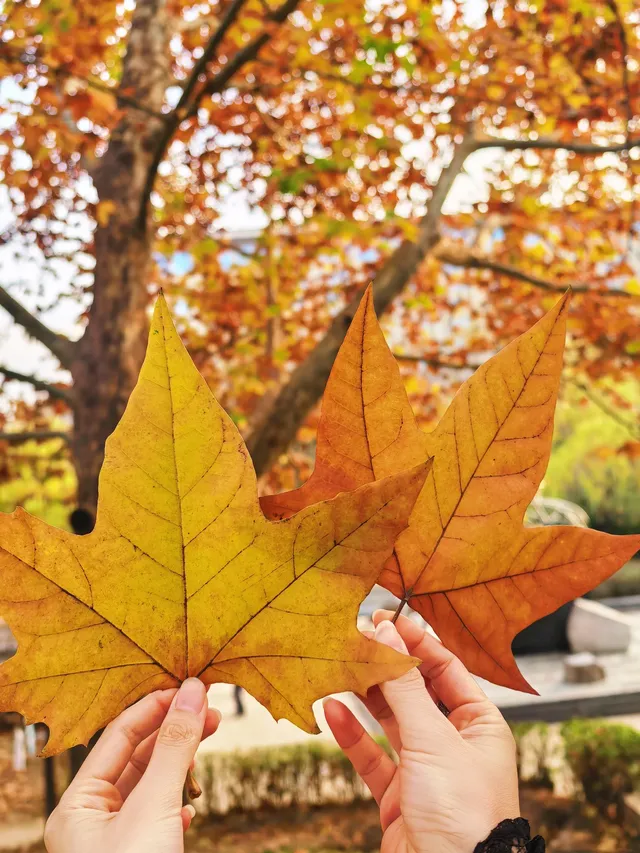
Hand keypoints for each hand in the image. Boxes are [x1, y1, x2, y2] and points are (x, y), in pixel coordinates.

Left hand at [44, 679, 219, 852]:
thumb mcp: (154, 804)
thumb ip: (173, 748)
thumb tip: (193, 692)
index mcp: (76, 805)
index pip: (119, 735)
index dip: (157, 706)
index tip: (193, 688)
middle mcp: (90, 818)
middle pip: (137, 756)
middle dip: (175, 731)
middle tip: (210, 708)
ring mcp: (115, 838)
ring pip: (151, 784)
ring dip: (182, 763)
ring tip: (210, 735)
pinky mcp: (141, 852)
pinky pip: (159, 813)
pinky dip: (178, 801)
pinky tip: (191, 803)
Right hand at [324, 612, 518, 852]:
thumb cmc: (465, 817)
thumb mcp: (434, 740)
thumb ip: (404, 687)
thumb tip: (387, 635)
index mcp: (481, 725)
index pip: (446, 668)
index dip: (415, 641)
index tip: (384, 618)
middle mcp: (456, 743)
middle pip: (415, 692)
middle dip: (385, 666)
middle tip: (354, 638)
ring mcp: (427, 770)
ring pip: (390, 721)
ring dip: (365, 696)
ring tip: (338, 667)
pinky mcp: (400, 797)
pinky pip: (372, 756)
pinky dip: (352, 734)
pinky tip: (332, 711)